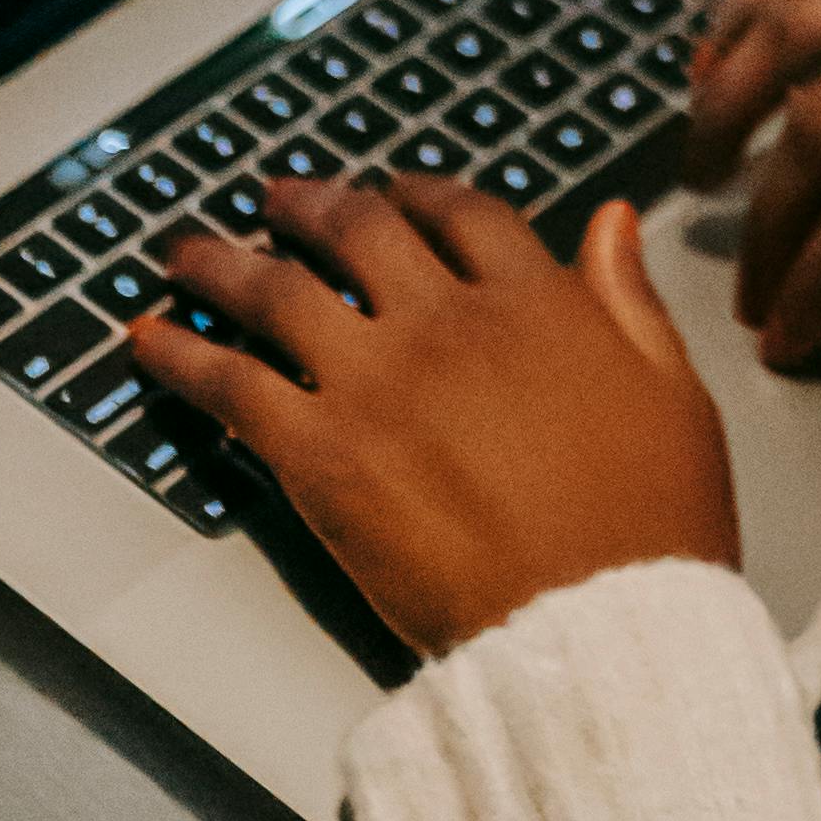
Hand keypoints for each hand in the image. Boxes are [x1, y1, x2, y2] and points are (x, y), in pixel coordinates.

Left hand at [131, 174, 736, 652]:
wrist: (600, 628)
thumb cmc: (650, 528)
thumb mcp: (673, 393)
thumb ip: (629, 300)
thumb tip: (612, 220)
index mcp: (538, 303)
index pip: (462, 215)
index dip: (417, 195)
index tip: (392, 192)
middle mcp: (448, 323)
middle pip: (357, 232)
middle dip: (308, 207)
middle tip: (275, 203)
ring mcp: (377, 383)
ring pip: (277, 293)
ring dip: (222, 264)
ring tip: (187, 254)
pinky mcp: (321, 455)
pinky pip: (231, 384)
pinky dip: (180, 356)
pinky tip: (146, 340)